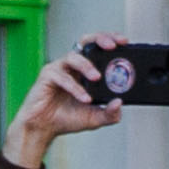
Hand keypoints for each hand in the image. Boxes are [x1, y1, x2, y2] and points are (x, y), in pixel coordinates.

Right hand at [5, 35, 132, 167]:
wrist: (43, 128)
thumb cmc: (66, 118)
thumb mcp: (94, 118)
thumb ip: (110, 113)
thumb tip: (120, 103)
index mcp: (84, 70)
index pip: (99, 48)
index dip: (111, 40)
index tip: (125, 42)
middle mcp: (72, 65)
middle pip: (86, 41)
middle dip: (100, 39)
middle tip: (112, 47)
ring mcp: (59, 68)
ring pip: (73, 57)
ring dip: (87, 65)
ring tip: (97, 77)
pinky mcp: (47, 75)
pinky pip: (62, 76)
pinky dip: (75, 87)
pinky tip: (84, 98)